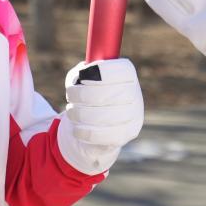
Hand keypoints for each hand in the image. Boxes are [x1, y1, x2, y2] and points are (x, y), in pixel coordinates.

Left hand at [57, 58, 142, 174]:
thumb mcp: (81, 78)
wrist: (97, 123)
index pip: (121, 70)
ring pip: (102, 116)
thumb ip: (79, 74)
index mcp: (127, 74)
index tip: (82, 77)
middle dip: (82, 95)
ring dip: (79, 114)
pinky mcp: (126, 134)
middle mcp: (135, 93)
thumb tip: (79, 77)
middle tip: (70, 96)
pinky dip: (83, 131)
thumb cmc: (88, 93)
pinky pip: (102, 135)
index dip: (100, 72)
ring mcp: (133, 116)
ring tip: (71, 111)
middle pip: (107, 93)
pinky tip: (77, 128)